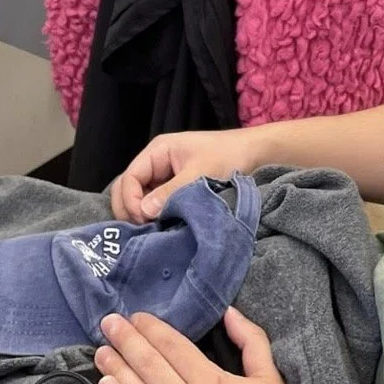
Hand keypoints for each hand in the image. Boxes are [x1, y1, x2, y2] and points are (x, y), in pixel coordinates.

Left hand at [96, 307, 304, 383]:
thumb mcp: (271, 380)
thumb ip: (252, 340)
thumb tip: (229, 312)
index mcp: (213, 383)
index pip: (173, 347)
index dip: (151, 329)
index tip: (135, 316)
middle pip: (149, 366)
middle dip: (126, 341)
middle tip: (108, 323)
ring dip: (116, 370)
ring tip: (101, 352)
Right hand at [110, 128, 260, 223]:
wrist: (255, 153)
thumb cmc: (228, 156)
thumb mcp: (199, 174)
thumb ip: (170, 193)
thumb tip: (143, 213)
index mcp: (158, 151)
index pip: (129, 178)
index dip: (131, 201)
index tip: (144, 222)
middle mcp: (156, 163)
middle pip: (128, 188)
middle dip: (131, 210)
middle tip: (145, 231)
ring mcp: (164, 176)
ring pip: (140, 198)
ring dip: (142, 215)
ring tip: (153, 232)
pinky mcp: (175, 189)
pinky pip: (156, 204)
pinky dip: (154, 216)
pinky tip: (162, 229)